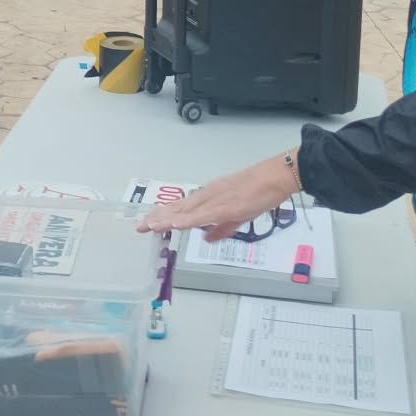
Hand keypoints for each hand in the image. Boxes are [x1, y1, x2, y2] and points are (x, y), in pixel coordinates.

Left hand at [136, 154, 299, 241]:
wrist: (275, 177)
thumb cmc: (260, 192)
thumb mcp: (238, 215)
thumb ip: (222, 228)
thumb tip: (207, 238)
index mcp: (210, 197)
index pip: (182, 208)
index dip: (164, 215)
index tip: (149, 222)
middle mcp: (207, 196)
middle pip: (178, 209)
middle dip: (159, 218)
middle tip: (140, 227)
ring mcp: (214, 200)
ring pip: (185, 212)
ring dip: (166, 219)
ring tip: (149, 226)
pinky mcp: (225, 207)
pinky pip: (202, 216)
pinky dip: (187, 220)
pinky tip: (174, 225)